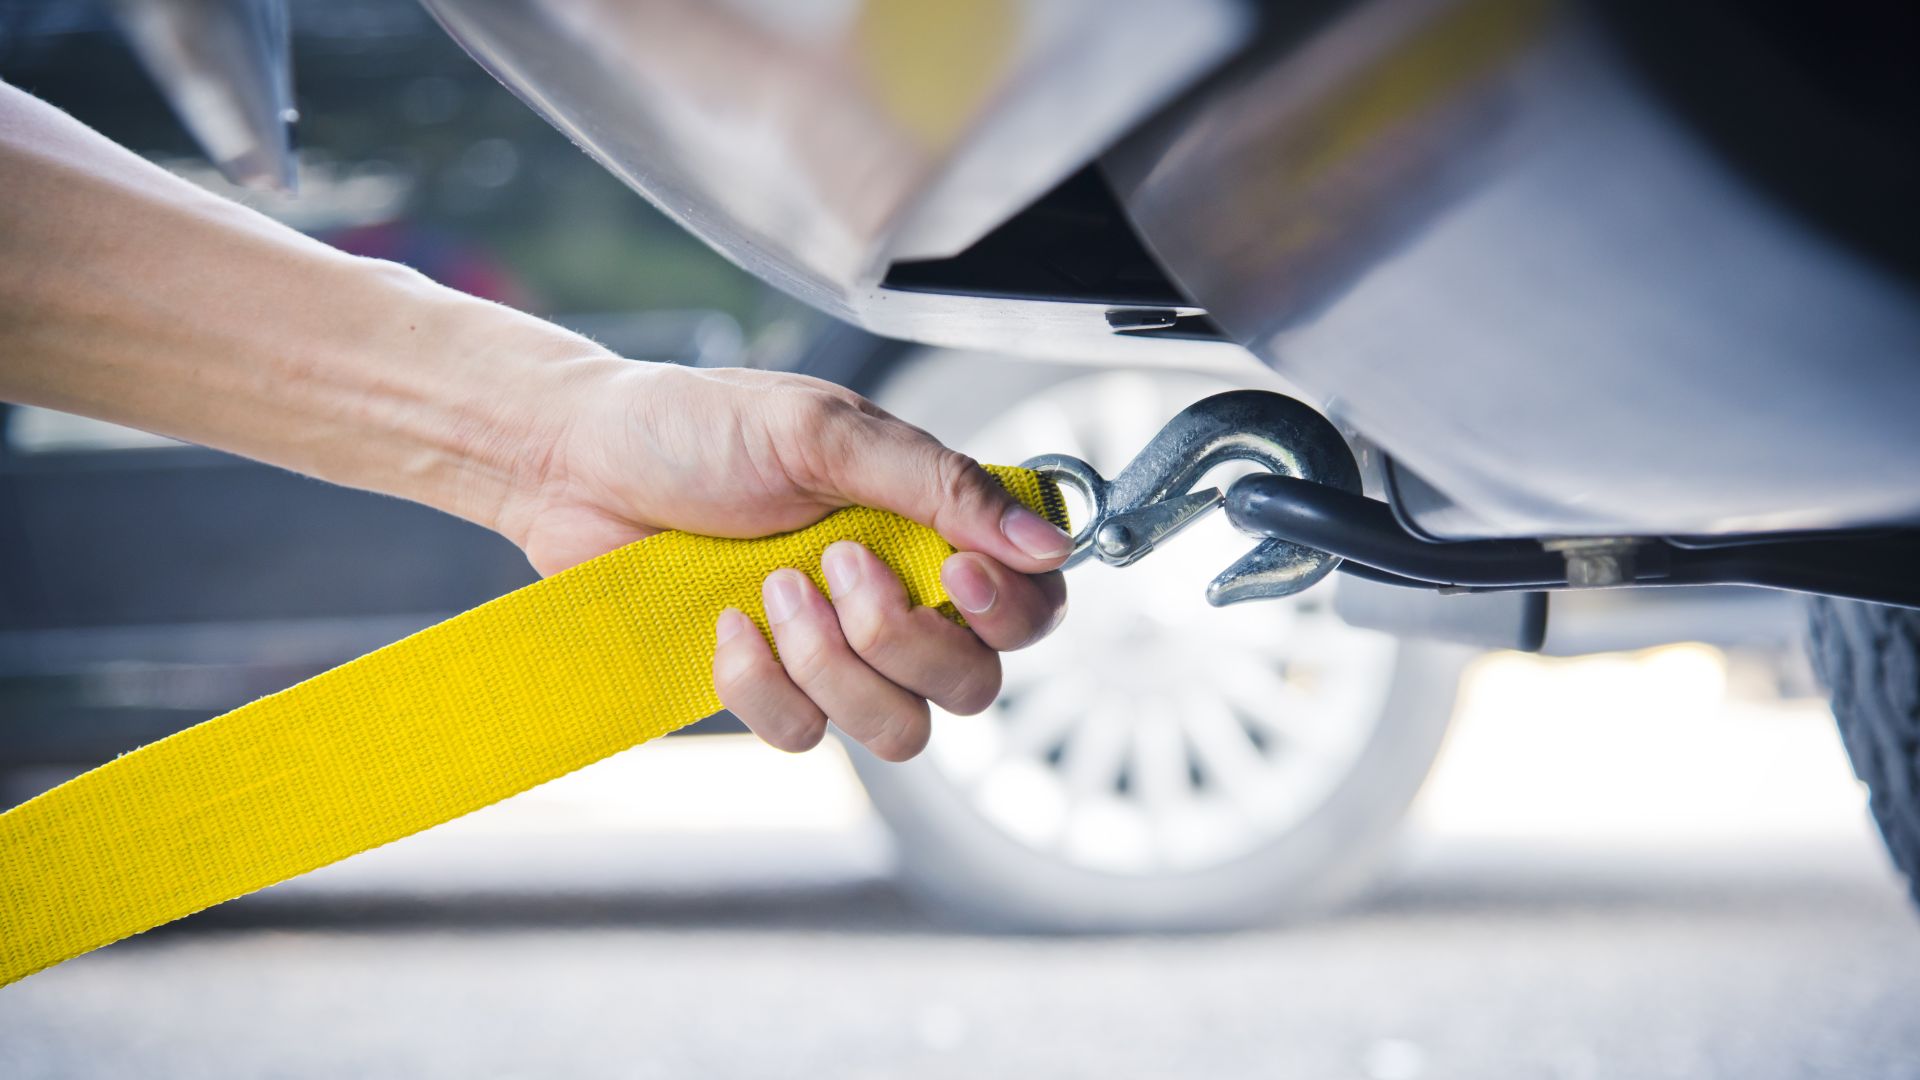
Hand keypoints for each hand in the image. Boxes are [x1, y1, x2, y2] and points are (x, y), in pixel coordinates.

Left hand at [492, 360, 1071, 760]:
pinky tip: (724, 625)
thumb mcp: (824, 431)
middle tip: (836, 565)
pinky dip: (762, 685)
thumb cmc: (697, 427)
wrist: (576, 465)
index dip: (1011, 611)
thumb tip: (1049, 542)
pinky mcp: (771, 690)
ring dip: (834, 668)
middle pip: (974, 686)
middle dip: (904, 640)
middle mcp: (899, 598)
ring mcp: (836, 655)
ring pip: (900, 731)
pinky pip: (804, 736)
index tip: (958, 574)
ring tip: (772, 589)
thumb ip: (939, 486)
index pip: (1032, 605)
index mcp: (929, 527)